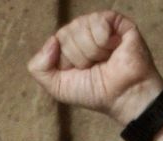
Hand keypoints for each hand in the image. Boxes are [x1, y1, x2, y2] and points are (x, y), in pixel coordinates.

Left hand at [26, 10, 162, 126]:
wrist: (123, 96)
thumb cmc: (94, 93)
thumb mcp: (57, 87)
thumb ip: (39, 68)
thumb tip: (51, 40)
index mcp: (68, 45)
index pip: (55, 41)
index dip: (65, 61)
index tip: (80, 73)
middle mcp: (83, 32)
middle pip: (66, 33)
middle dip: (79, 57)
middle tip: (95, 67)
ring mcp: (99, 26)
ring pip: (81, 27)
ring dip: (93, 52)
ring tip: (106, 60)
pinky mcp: (116, 22)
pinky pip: (98, 21)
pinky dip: (104, 41)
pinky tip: (114, 49)